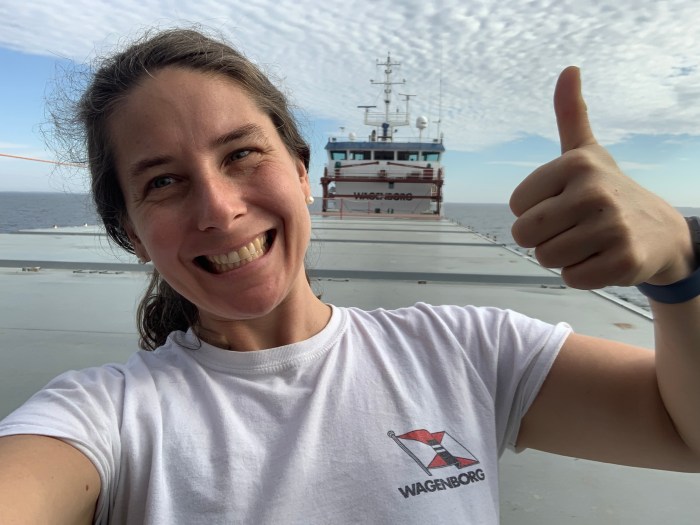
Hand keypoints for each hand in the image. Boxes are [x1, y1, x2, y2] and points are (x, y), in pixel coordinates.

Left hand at [509, 66, 691, 288]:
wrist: (662, 231)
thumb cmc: (608, 190)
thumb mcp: (586, 152)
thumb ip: (571, 115)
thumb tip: (569, 69)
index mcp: (575, 164)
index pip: (516, 206)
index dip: (534, 212)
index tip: (562, 204)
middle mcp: (593, 191)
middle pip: (524, 235)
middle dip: (542, 238)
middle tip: (572, 228)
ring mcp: (611, 227)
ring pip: (546, 258)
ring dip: (562, 257)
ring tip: (588, 241)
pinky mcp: (624, 260)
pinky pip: (572, 278)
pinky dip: (582, 274)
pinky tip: (602, 258)